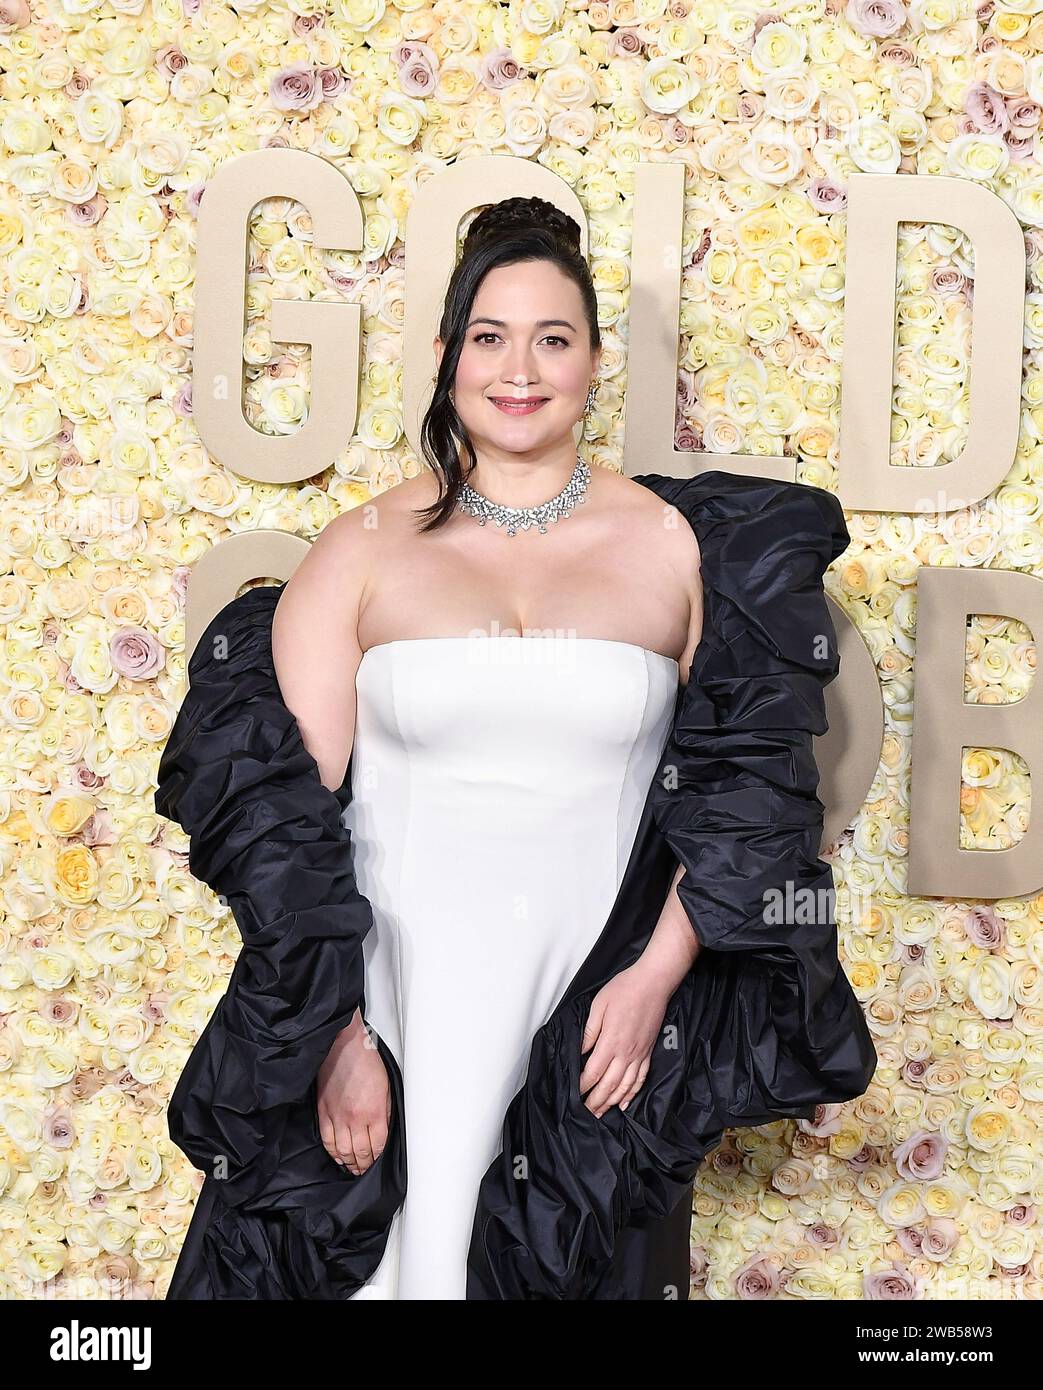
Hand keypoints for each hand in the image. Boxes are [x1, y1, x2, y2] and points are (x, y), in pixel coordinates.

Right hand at [317, 1011, 390, 1174]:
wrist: (343, 1045)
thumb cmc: (366, 1061)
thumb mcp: (387, 1087)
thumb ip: (385, 1112)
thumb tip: (385, 1130)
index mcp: (374, 1111)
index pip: (377, 1146)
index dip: (378, 1159)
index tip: (379, 1164)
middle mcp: (354, 1118)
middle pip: (360, 1153)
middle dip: (364, 1166)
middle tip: (366, 1171)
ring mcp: (336, 1116)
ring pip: (342, 1151)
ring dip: (349, 1163)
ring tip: (354, 1168)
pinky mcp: (323, 1111)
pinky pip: (327, 1139)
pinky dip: (332, 1152)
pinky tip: (338, 1157)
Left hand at [578, 960, 674, 1118]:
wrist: (653, 983)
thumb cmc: (625, 989)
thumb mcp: (599, 1005)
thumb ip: (589, 1031)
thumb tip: (580, 1050)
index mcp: (611, 1041)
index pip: (593, 1072)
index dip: (583, 1086)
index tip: (574, 1095)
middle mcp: (626, 1053)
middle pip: (608, 1085)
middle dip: (595, 1101)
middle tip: (584, 1113)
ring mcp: (639, 1054)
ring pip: (625, 1087)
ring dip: (612, 1102)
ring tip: (601, 1114)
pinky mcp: (648, 1052)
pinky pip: (641, 1078)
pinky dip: (632, 1094)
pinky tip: (625, 1103)